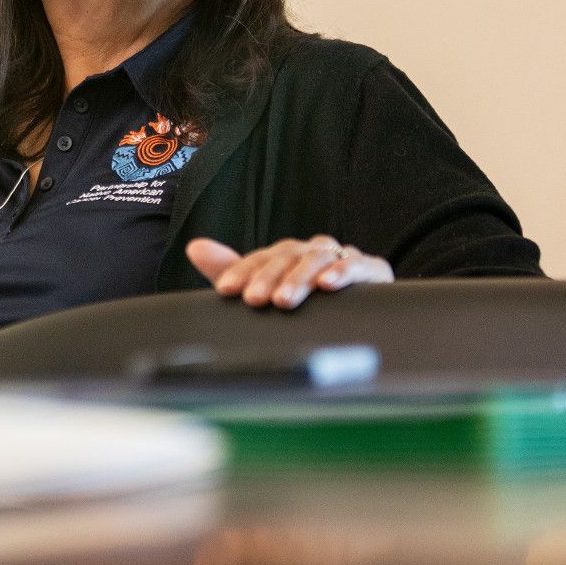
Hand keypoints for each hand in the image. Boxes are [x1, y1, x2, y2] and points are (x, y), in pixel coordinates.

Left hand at [185, 235, 393, 310]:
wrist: (361, 317)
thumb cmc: (308, 303)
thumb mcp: (265, 289)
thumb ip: (232, 270)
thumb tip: (194, 247)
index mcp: (287, 254)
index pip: (261, 258)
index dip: (242, 272)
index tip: (225, 290)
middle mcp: (312, 250)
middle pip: (287, 256)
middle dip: (268, 278)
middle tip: (254, 300)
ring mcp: (342, 257)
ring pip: (317, 259)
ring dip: (300, 278)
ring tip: (285, 300)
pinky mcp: (371, 269)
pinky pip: (358, 265)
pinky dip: (343, 272)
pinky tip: (329, 284)